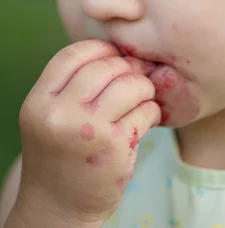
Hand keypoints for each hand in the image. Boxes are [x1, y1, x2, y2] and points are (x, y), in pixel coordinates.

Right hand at [14, 40, 160, 226]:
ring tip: (141, 97)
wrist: (57, 209)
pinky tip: (144, 119)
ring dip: (143, 87)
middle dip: (127, 67)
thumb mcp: (50, 114)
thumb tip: (120, 51)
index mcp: (39, 102)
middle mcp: (60, 115)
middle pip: (106, 66)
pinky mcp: (116, 149)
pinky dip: (151, 110)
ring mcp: (89, 132)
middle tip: (135, 76)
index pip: (73, 54)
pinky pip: (146, 111)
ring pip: (130, 84)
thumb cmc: (60, 151)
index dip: (100, 48)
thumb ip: (73, 84)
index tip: (114, 56)